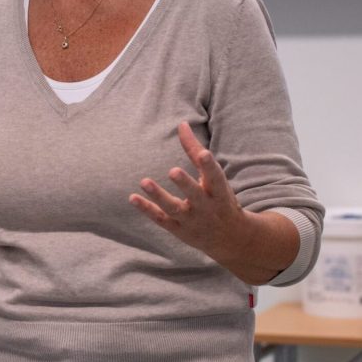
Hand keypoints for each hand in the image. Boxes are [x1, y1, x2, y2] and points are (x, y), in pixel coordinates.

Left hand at [129, 121, 249, 261]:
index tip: (205, 154)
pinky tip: (133, 197)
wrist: (229, 238)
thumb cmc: (219, 198)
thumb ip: (195, 151)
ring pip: (174, 209)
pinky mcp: (178, 230)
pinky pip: (161, 219)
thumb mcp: (214, 177)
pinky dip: (147, 209)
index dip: (209, 166)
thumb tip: (181, 124)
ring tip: (144, 181)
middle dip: (185, 184)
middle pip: (195, 195)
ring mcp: (191, 220)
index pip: (216, 178)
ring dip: (159, 196)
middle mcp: (206, 207)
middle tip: (173, 171)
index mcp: (219, 192)